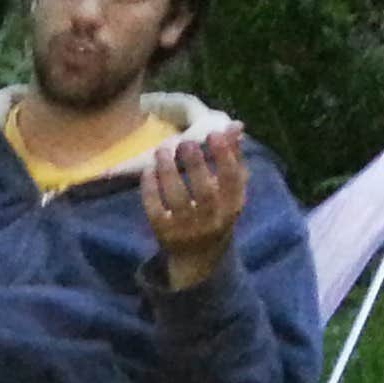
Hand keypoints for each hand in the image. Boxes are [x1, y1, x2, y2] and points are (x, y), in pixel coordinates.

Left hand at [142, 125, 247, 290]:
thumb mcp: (229, 190)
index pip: (233, 180)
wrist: (198, 257)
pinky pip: (154, 209)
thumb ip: (232, 158)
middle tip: (185, 142)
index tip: (214, 134)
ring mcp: (186, 229)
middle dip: (195, 165)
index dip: (224, 157)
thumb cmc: (216, 213)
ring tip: (163, 149)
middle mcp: (212, 220)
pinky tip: (148, 169)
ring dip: (168, 172)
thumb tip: (235, 125)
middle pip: (204, 192)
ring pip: (177, 199)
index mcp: (232, 207)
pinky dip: (150, 188)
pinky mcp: (163, 233)